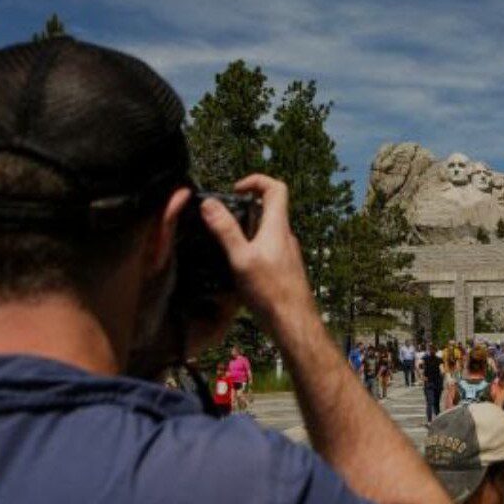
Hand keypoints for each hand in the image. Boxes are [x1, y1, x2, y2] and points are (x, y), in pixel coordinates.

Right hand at [201, 174, 309, 320]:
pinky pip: (268, 248)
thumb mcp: (241, 258)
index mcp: (277, 227)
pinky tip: (237, 266)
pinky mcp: (284, 268)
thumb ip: (225, 230)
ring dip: (246, 229)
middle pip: (269, 208)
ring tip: (224, 244)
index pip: (276, 188)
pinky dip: (252, 248)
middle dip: (244, 207)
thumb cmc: (270, 291)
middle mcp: (285, 236)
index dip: (256, 181)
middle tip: (222, 218)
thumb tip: (210, 204)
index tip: (235, 190)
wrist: (294, 322)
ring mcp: (287, 252)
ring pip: (267, 230)